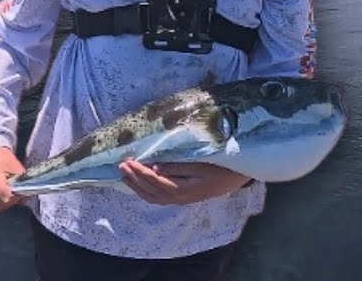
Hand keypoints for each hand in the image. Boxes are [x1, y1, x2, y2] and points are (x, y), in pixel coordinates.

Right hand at [0, 146, 24, 212]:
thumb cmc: (5, 159)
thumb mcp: (17, 168)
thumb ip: (22, 184)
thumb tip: (24, 199)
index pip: (5, 196)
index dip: (15, 197)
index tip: (20, 192)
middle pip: (0, 203)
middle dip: (11, 201)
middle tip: (17, 193)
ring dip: (4, 204)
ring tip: (10, 194)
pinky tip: (4, 196)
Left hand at [119, 160, 251, 204]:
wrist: (240, 176)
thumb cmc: (223, 166)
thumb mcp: (202, 163)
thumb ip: (178, 166)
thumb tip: (155, 167)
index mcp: (182, 190)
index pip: (154, 181)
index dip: (139, 172)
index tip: (128, 161)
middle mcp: (179, 198)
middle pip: (150, 192)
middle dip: (134, 179)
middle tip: (121, 165)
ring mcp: (181, 199)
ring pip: (153, 197)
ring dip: (137, 187)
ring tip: (125, 175)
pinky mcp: (184, 197)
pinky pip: (159, 197)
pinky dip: (146, 191)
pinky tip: (141, 183)